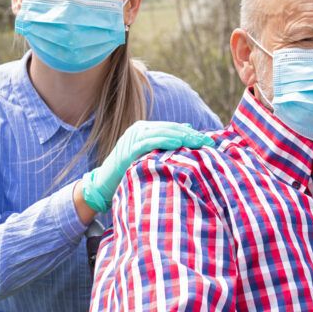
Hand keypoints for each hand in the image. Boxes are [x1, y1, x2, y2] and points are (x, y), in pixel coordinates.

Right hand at [81, 121, 214, 211]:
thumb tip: (188, 129)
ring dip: (181, 136)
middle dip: (190, 135)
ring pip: (161, 132)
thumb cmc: (130, 172)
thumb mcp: (150, 156)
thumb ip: (166, 144)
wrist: (103, 185)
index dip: (191, 133)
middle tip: (208, 142)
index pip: (173, 127)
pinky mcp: (127, 149)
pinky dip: (164, 141)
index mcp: (145, 129)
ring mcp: (132, 138)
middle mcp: (138, 129)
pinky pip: (148, 142)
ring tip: (197, 141)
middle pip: (170, 128)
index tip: (209, 141)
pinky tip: (177, 143)